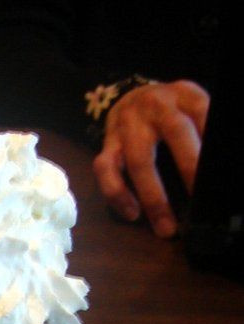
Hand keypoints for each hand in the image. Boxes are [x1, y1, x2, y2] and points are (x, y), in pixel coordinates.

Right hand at [92, 80, 209, 237]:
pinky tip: (132, 214)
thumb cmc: (170, 112)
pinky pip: (106, 170)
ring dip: (154, 198)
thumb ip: (204, 130)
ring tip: (166, 228)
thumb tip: (215, 172)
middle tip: (201, 204)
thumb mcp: (192, 109)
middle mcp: (155, 105)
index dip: (210, 138)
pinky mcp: (107, 144)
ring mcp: (128, 125)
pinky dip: (117, 194)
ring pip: (139, 160)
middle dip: (190, 168)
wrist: (130, 98)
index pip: (203, 111)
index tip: (217, 173)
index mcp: (184, 94)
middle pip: (175, 133)